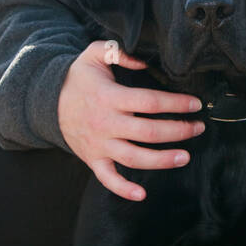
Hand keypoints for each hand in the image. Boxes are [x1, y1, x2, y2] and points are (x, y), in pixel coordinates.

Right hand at [58, 40, 204, 201]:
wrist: (46, 102)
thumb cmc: (78, 78)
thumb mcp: (95, 54)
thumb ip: (118, 51)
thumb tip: (143, 62)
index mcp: (109, 97)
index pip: (150, 102)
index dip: (176, 103)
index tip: (195, 104)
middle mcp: (106, 123)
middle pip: (149, 132)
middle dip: (179, 131)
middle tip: (198, 128)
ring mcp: (99, 144)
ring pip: (134, 158)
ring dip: (162, 160)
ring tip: (185, 157)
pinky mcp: (93, 159)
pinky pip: (108, 179)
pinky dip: (123, 189)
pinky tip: (141, 194)